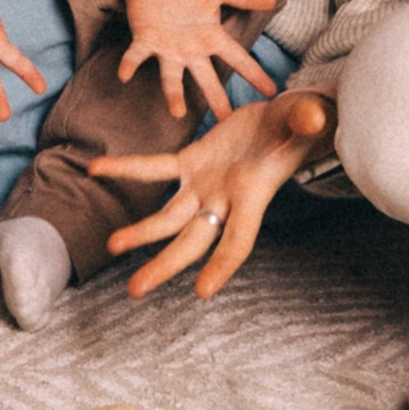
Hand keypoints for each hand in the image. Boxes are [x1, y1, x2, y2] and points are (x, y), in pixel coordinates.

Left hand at [93, 88, 332, 302]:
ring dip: (140, 231)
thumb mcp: (306, 119)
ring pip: (168, 216)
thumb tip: (313, 117)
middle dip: (164, 265)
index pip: (238, 239)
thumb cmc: (301, 123)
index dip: (223, 265)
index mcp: (253, 196)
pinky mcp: (191, 163)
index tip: (203, 292)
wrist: (286, 120)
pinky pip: (154, 168)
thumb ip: (306, 119)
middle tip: (134, 290)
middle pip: (192, 241)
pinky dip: (126, 169)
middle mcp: (225, 200)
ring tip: (111, 245)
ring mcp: (205, 185)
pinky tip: (95, 168)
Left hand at [119, 0, 279, 121]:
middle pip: (206, 77)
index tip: (271, 92)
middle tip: (226, 121)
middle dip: (215, 98)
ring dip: (173, 94)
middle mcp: (191, 50)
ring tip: (177, 113)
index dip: (253, 73)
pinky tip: (124, 75)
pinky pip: (137, 55)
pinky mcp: (145, 40)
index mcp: (211, 37)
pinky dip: (130, 64)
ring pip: (171, 76)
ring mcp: (167, 48)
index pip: (237, 58)